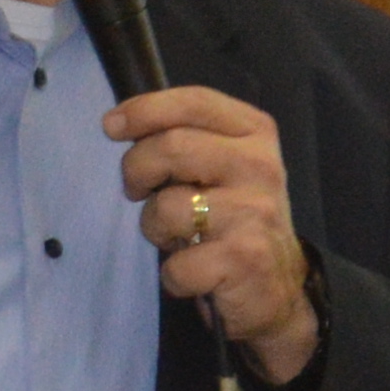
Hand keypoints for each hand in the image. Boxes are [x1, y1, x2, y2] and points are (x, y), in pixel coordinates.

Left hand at [106, 83, 319, 387]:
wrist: (277, 287)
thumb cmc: (235, 219)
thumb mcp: (221, 166)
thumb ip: (185, 138)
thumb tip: (117, 123)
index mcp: (255, 133)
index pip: (194, 103)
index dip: (145, 110)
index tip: (112, 126)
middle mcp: (259, 166)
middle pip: (171, 147)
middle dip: (136, 170)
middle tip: (137, 191)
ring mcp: (255, 212)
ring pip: (167, 206)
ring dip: (154, 227)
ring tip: (177, 237)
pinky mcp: (244, 258)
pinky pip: (176, 264)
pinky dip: (174, 276)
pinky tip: (196, 274)